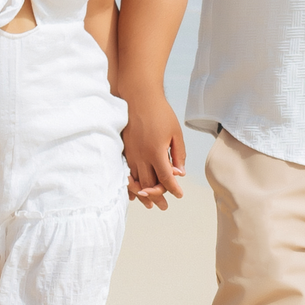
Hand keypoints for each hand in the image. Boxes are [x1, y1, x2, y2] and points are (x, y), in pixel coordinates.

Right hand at [122, 91, 186, 208]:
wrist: (138, 97)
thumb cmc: (159, 113)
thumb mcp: (175, 133)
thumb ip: (178, 154)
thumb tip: (180, 172)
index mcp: (156, 152)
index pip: (166, 178)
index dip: (173, 189)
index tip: (179, 195)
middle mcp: (141, 156)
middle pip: (150, 184)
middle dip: (158, 197)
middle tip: (164, 207)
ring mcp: (130, 154)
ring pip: (137, 181)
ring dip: (144, 194)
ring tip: (149, 205)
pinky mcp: (124, 150)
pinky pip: (127, 173)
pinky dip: (132, 185)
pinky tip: (135, 192)